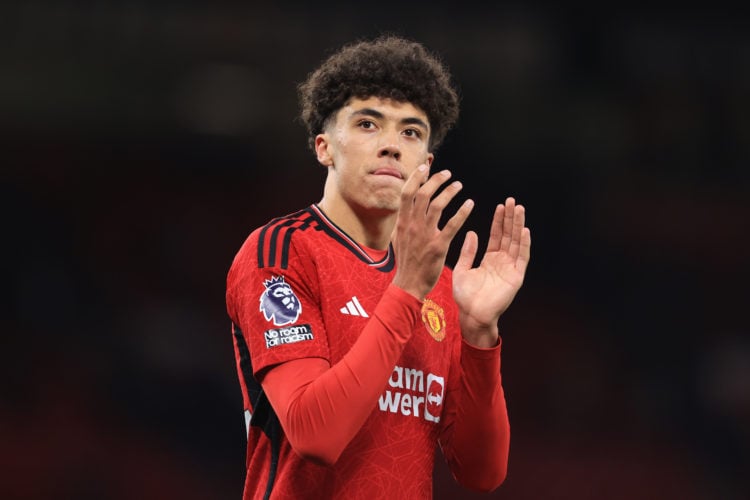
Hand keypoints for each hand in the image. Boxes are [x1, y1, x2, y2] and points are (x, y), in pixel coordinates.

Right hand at [391, 165, 473, 299]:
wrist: (408, 284)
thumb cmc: (407, 262)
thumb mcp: (399, 238)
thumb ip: (404, 222)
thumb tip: (406, 208)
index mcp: (402, 222)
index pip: (407, 193)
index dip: (416, 178)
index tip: (425, 168)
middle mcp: (412, 225)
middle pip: (422, 194)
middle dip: (435, 180)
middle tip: (448, 174)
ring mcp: (424, 235)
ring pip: (437, 205)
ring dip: (449, 192)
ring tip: (459, 185)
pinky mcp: (438, 246)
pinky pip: (452, 224)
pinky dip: (462, 212)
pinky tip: (470, 204)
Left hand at [453, 197, 530, 346]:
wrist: (471, 315)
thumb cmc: (465, 296)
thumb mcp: (462, 269)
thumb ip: (468, 251)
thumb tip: (472, 232)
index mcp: (490, 260)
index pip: (497, 236)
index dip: (498, 221)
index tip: (500, 206)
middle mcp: (502, 262)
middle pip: (508, 235)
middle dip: (510, 218)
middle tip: (512, 201)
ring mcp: (510, 269)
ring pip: (516, 242)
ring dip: (518, 226)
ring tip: (519, 209)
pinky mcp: (516, 277)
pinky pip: (522, 258)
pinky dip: (524, 244)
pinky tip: (524, 230)